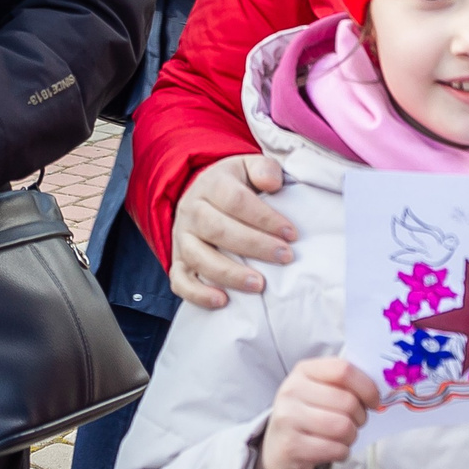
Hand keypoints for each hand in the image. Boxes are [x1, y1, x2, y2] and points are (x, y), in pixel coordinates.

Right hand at [167, 155, 294, 308]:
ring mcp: (181, 238)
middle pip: (218, 229)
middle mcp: (191, 210)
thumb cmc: (235, 185)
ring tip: (259, 285)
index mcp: (212, 185)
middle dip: (254, 245)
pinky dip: (198, 294)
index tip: (291, 234)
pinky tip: (222, 301)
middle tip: (285, 257)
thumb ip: (264, 169)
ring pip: (198, 257)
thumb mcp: (249, 167)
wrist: (201, 195)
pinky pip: (180, 281)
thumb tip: (273, 183)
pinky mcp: (177, 261)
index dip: (265, 217)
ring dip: (229, 273)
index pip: (235, 200)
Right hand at [247, 357, 381, 468]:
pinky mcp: (291, 446)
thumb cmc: (308, 417)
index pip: (343, 370)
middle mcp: (291, 390)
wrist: (277, 451)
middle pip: (347, 402)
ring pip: (343, 427)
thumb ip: (345, 384)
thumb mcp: (320, 391)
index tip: (374, 400)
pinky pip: (335, 449)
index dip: (366, 386)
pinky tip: (332, 449)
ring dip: (351, 436)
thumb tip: (381, 388)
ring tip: (343, 437)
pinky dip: (342, 452)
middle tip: (354, 423)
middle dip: (360, 417)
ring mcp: (288, 419)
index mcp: (303, 371)